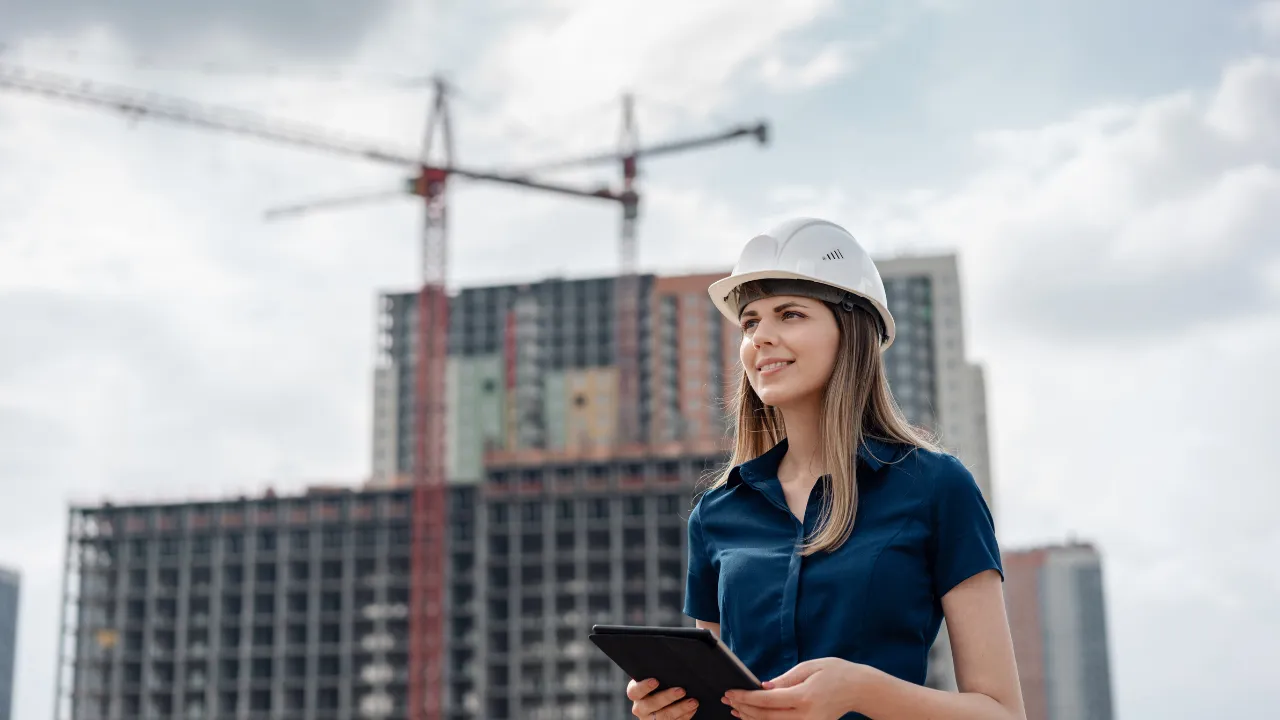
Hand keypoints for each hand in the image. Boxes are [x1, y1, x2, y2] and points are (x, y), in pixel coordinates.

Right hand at [626, 677, 700, 718]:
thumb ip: (659, 675)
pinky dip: (684, 716)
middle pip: (650, 704)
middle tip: (681, 690)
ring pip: (664, 716)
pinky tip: (692, 709)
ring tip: (693, 701)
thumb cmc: (659, 686)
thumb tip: (672, 665)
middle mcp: (640, 708)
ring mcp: (650, 719)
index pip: (635, 691)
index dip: (644, 687)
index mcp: (636, 693)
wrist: (662, 703)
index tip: (655, 681)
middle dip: (667, 697)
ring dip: (680, 708)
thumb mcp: (656, 679)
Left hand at [722, 658, 863, 718]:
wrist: (859, 689)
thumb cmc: (836, 673)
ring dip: (752, 719)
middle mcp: (806, 715)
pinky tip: (755, 717)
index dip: (745, 697)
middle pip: (766, 717)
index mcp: (804, 697)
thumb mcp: (809, 667)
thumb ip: (785, 679)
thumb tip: (763, 687)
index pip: (767, 700)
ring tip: (736, 710)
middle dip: (744, 709)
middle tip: (728, 700)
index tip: (731, 692)